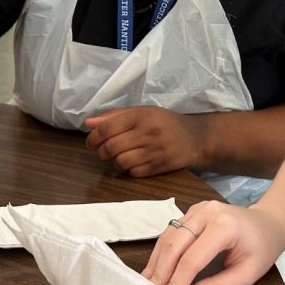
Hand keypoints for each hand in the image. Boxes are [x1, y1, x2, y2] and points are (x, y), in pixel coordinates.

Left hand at [85, 106, 204, 177]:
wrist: (196, 138)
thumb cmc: (165, 122)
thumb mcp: (143, 112)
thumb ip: (115, 116)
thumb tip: (89, 123)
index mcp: (141, 116)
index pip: (107, 128)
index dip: (93, 137)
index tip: (91, 142)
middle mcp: (147, 133)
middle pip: (111, 147)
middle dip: (102, 151)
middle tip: (104, 150)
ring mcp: (154, 151)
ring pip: (121, 162)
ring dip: (115, 162)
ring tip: (120, 156)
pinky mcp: (159, 167)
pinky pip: (133, 173)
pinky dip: (129, 170)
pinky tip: (134, 162)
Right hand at [143, 200, 284, 284]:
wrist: (268, 223)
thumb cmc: (261, 248)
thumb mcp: (247, 274)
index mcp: (224, 226)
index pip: (193, 257)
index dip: (177, 280)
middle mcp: (207, 212)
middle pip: (175, 243)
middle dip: (161, 271)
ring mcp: (198, 209)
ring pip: (168, 235)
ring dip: (157, 261)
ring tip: (148, 284)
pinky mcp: (192, 211)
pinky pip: (171, 231)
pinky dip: (162, 251)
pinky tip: (155, 268)